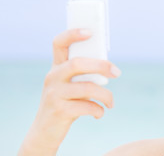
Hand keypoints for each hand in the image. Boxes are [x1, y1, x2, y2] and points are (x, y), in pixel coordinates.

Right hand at [18, 29, 120, 155]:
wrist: (45, 132)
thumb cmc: (66, 102)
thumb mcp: (71, 86)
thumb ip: (84, 75)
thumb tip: (109, 67)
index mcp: (56, 67)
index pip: (59, 43)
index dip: (73, 34)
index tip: (90, 31)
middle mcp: (52, 77)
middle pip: (77, 63)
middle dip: (101, 66)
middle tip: (117, 73)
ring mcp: (54, 94)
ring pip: (87, 88)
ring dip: (106, 95)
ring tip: (111, 102)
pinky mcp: (59, 111)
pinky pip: (87, 107)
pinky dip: (99, 110)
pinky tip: (99, 113)